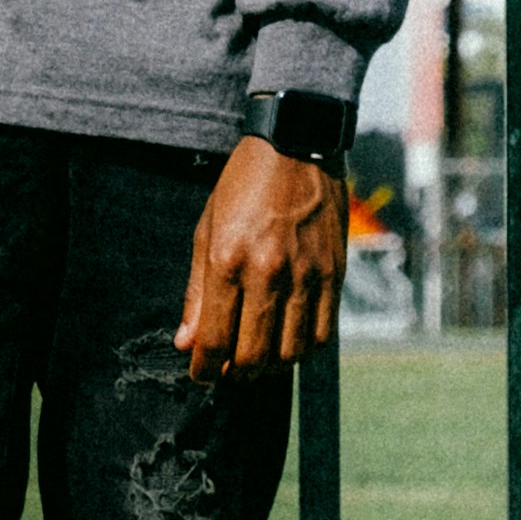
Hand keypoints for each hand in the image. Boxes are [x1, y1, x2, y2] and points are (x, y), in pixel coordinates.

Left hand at [176, 136, 346, 374]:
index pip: (215, 339)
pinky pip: (322, 334)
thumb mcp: (206, 230)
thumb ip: (197, 292)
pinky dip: (303, 351)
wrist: (296, 144)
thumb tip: (186, 342)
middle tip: (229, 373)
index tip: (200, 375)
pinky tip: (289, 344)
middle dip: (236, 375)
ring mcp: (306, 275)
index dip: (204, 368)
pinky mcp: (334, 274)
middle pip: (253, 356)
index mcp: (228, 260)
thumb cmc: (243, 186)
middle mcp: (268, 272)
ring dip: (270, 367)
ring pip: (290, 353)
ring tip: (258, 360)